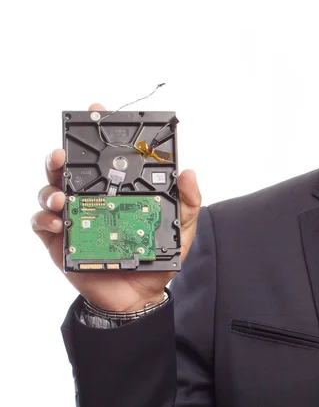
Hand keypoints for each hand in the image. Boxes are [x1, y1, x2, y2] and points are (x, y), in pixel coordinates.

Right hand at [31, 103, 201, 311]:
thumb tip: (189, 172)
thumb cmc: (157, 258)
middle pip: (69, 169)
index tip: (96, 112)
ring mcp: (75, 219)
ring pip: (49, 191)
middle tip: (62, 152)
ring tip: (62, 196)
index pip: (105, 158)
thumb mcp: (180, 228)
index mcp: (118, 192)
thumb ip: (188, 201)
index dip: (98, 134)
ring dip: (50, 188)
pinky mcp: (61, 242)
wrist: (141, 295)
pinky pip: (42, 224)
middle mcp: (92, 200)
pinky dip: (44, 219)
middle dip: (61, 155)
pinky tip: (58, 223)